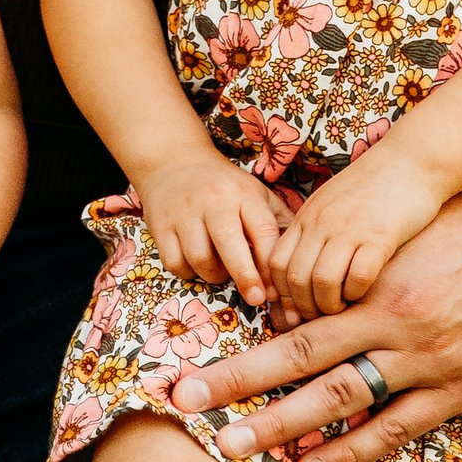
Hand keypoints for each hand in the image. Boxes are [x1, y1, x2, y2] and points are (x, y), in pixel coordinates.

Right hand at [133, 144, 286, 298]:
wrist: (173, 162)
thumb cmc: (224, 186)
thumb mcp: (256, 194)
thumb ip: (279, 223)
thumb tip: (301, 259)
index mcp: (243, 194)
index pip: (262, 231)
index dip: (270, 265)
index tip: (276, 289)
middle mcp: (213, 201)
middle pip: (230, 245)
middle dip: (245, 276)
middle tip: (256, 299)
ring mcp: (184, 213)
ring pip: (201, 259)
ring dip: (214, 275)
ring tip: (221, 269)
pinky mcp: (160, 226)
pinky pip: (175, 263)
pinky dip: (188, 272)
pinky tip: (197, 264)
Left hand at [170, 132, 461, 461]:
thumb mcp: (403, 231)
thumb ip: (353, 262)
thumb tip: (296, 290)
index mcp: (374, 283)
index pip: (293, 331)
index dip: (243, 357)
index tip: (196, 373)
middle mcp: (396, 323)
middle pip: (303, 368)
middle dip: (241, 394)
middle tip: (188, 409)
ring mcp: (433, 358)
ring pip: (344, 404)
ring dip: (286, 431)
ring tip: (235, 449)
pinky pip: (399, 426)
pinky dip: (353, 450)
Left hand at [268, 139, 446, 317]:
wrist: (412, 160)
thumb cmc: (374, 186)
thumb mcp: (331, 203)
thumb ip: (315, 230)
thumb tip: (305, 267)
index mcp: (308, 217)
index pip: (276, 263)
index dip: (284, 293)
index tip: (297, 309)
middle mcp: (322, 223)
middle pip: (296, 278)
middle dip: (305, 307)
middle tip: (321, 317)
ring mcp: (350, 229)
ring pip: (322, 281)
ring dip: (330, 305)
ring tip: (342, 309)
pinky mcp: (380, 236)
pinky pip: (359, 276)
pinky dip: (358, 293)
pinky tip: (365, 292)